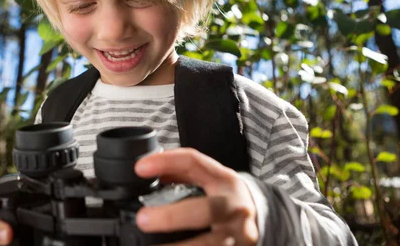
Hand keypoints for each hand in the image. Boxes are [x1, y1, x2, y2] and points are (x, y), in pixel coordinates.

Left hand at [135, 148, 258, 245]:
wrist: (259, 217)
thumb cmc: (224, 196)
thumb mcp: (209, 178)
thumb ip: (181, 173)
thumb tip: (146, 172)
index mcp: (223, 180)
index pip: (194, 162)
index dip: (166, 162)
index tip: (140, 168)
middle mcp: (232, 206)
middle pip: (203, 211)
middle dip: (171, 217)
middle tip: (143, 219)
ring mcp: (236, 234)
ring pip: (208, 244)